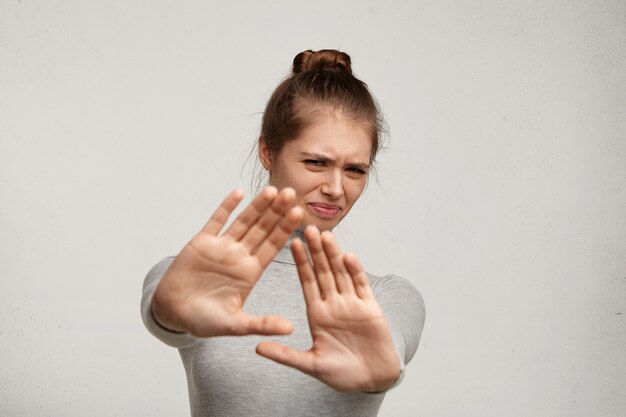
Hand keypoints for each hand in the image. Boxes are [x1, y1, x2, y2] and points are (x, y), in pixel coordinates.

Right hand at [151, 186, 302, 336]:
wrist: (172, 313)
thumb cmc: (204, 320)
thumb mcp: (235, 325)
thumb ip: (261, 324)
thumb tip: (291, 329)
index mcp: (250, 272)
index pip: (273, 246)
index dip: (285, 230)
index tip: (300, 214)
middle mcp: (239, 256)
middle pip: (263, 229)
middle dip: (277, 211)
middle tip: (292, 193)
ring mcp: (221, 247)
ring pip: (244, 221)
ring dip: (257, 206)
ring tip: (272, 190)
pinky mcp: (201, 242)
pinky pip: (216, 220)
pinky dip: (227, 207)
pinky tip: (239, 192)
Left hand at [256, 226, 400, 392]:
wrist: (372, 380)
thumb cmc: (342, 374)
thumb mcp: (310, 365)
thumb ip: (285, 355)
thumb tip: (256, 348)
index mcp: (317, 313)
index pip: (307, 281)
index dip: (300, 262)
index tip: (291, 242)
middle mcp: (334, 304)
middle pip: (323, 271)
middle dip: (316, 250)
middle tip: (307, 227)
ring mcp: (352, 304)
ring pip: (341, 273)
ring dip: (334, 254)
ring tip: (326, 235)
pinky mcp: (370, 308)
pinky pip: (361, 286)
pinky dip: (356, 271)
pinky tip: (348, 256)